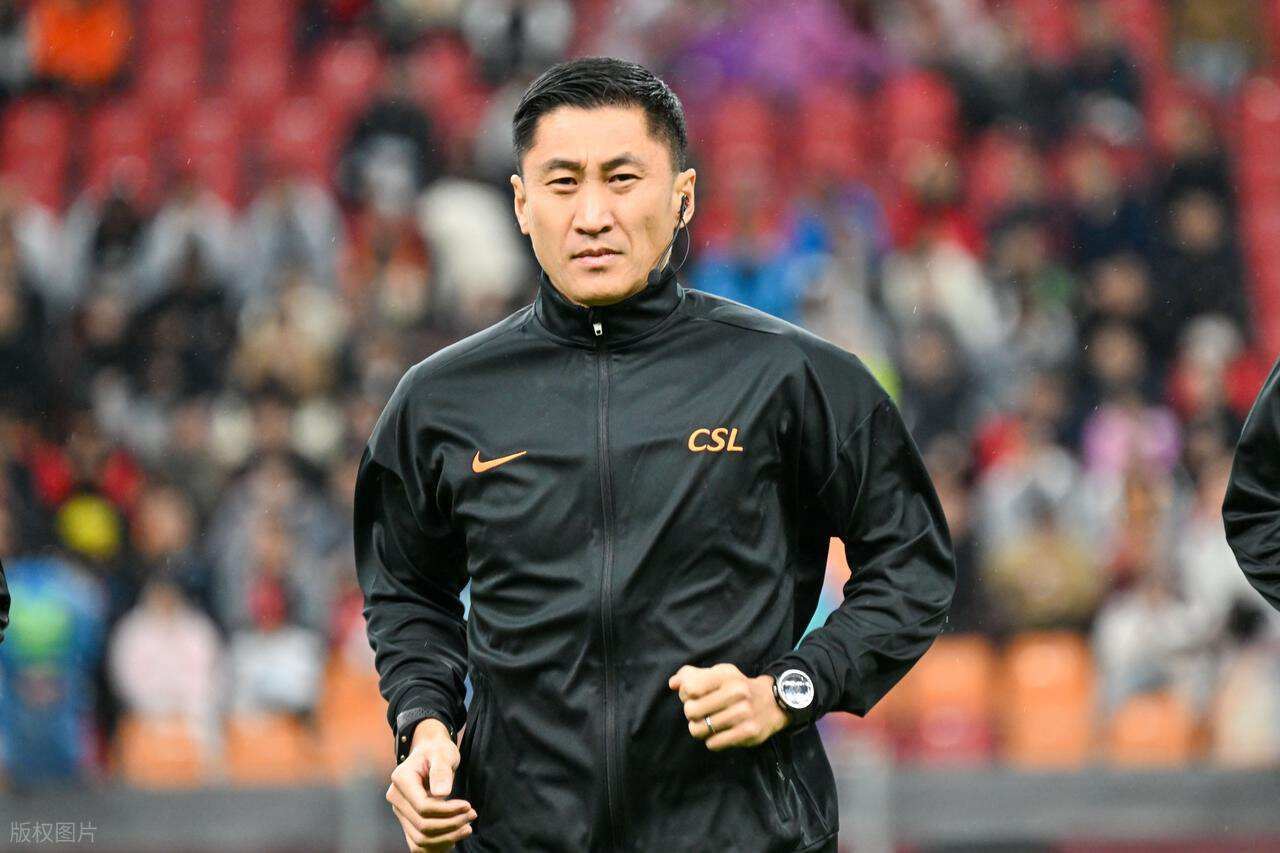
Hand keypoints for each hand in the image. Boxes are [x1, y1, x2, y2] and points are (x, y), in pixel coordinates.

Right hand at [385, 718, 476, 850]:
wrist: (430, 752)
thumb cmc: (437, 751)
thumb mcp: (443, 753)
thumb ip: (441, 771)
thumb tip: (441, 794)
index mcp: (401, 780)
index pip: (423, 807)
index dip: (447, 811)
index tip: (468, 805)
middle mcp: (396, 799)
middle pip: (422, 826)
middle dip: (450, 825)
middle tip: (472, 815)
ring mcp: (400, 812)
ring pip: (419, 839)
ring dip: (446, 838)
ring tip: (467, 827)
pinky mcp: (407, 821)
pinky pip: (418, 843)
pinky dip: (436, 845)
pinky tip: (454, 837)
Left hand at [668, 663, 789, 750]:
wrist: (773, 703)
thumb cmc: (738, 687)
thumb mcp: (719, 674)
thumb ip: (693, 675)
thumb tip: (672, 684)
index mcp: (726, 676)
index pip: (690, 687)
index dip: (685, 694)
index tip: (693, 696)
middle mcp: (737, 693)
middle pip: (691, 711)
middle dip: (691, 713)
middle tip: (700, 712)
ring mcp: (743, 714)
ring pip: (699, 729)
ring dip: (699, 728)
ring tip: (708, 723)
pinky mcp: (748, 733)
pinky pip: (713, 743)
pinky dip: (712, 740)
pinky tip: (719, 733)